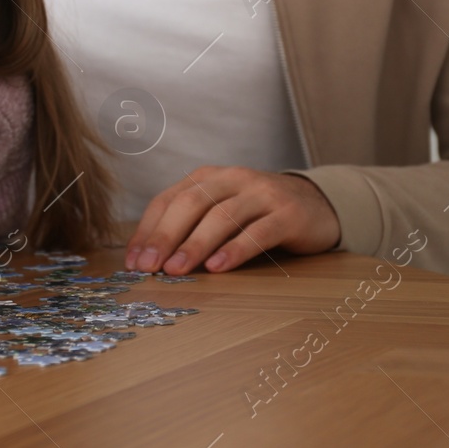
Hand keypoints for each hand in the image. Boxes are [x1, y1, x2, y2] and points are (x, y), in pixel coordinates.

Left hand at [125, 167, 339, 274]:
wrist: (315, 204)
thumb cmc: (255, 214)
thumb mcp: (219, 211)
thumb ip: (189, 227)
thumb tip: (149, 260)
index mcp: (207, 177)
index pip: (168, 200)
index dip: (148, 230)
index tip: (133, 261)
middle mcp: (232, 179)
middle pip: (191, 204)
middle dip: (165, 236)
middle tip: (148, 267)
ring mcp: (262, 194)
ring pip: (222, 217)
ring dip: (195, 245)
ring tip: (176, 270)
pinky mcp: (288, 214)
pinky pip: (258, 232)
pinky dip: (236, 249)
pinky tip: (218, 267)